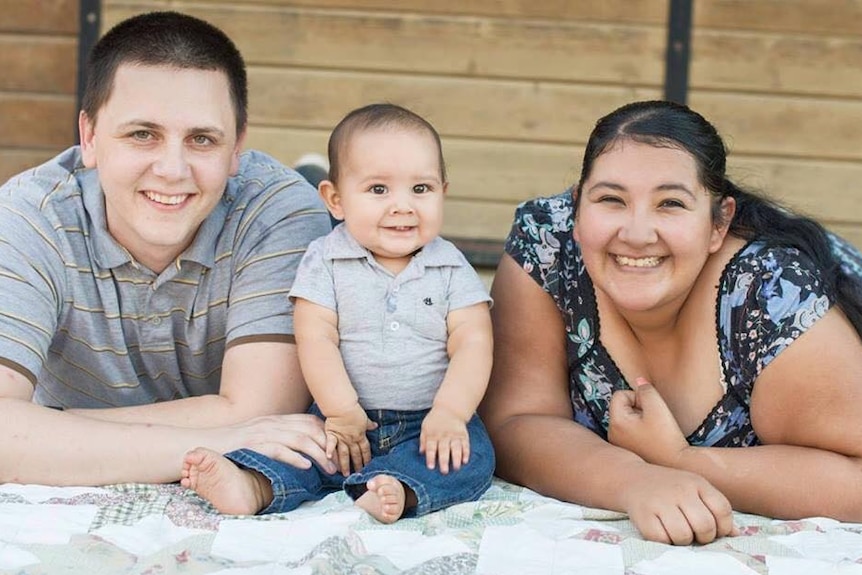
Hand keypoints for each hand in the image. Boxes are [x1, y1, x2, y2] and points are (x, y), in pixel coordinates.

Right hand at [224, 413, 335, 473]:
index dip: (327, 433)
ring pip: (300, 439)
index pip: (309, 421)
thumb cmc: (232, 445)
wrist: (204, 445)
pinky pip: (279, 449)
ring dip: (319, 455)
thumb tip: (300, 451)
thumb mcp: (259, 436)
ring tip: (330, 469)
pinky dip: (295, 458)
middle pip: (310, 429)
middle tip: (340, 463)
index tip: (340, 448)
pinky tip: (306, 468)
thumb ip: (278, 438)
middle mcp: (272, 423)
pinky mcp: (253, 445)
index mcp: (275, 420)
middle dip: (329, 445)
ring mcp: (263, 432)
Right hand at [325, 403, 375, 475]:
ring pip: (344, 454)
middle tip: (357, 474)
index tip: (367, 466)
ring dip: (344, 465)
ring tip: (344, 474)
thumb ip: (369, 424)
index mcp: (360, 435)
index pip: (365, 450)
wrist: (343, 407)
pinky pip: (330, 444)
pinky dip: (329, 451)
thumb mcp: (365, 418)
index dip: (366, 458)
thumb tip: (375, 425)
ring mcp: (341, 438)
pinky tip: (328, 458)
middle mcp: (351, 439)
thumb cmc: (355, 411)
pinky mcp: (332, 434)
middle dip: (357, 465)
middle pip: (355, 454)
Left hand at [420, 406, 469, 473]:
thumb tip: (421, 452)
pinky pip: (465, 444)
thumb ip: (423, 440)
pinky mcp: (463, 435)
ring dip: (456, 458)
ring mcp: (454, 435)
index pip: (431, 447)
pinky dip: (466, 452)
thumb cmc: (435, 420)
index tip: (431, 467)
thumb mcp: (425, 427)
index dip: (430, 457)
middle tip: (444, 471)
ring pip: (456, 447)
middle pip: (444, 449)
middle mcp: (444, 435)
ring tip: (456, 468)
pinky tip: (465, 460)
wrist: (449, 409)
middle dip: (444, 461)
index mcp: (433, 434)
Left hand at [608, 377, 688, 466]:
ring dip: (639, 419)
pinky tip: (651, 439)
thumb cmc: (667, 437)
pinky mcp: (627, 452)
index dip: (637, 397)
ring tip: (653, 431)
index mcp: (616, 423)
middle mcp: (612, 434)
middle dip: (637, 408)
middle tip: (653, 420)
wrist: (677, 466)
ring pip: (626, 419)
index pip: (620, 395)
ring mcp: (618, 445)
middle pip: (622, 407)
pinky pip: (629, 432)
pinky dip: (639, 431)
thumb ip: (646, 390)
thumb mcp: (658, 407)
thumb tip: (638, 380)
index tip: (651, 409)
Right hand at [620, 462, 736, 544]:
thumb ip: (714, 508)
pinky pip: (661, 539)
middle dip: (703, 537)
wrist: (632, 478)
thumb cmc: (669, 487)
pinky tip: (661, 530)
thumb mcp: (694, 489)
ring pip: (683, 536)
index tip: (713, 529)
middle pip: (705, 526)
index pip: (722, 510)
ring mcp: (660, 501)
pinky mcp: (643, 514)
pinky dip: (664, 540)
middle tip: (693, 533)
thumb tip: (736, 534)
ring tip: (676, 531)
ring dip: (682, 540)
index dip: (723, 527)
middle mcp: (679, 490)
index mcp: (696, 483)